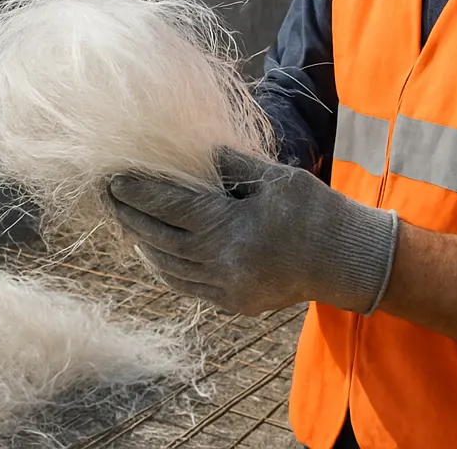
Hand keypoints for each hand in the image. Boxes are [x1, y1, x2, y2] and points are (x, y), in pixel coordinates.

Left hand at [106, 148, 398, 315]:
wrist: (349, 261)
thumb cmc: (315, 211)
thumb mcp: (274, 177)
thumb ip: (231, 165)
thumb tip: (197, 152)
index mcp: (231, 229)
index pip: (170, 210)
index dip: (138, 193)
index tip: (114, 179)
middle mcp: (223, 264)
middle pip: (160, 240)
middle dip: (129, 216)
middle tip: (107, 195)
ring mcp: (228, 288)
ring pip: (169, 267)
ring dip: (142, 243)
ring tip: (124, 219)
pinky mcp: (235, 302)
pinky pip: (187, 285)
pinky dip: (164, 267)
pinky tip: (152, 251)